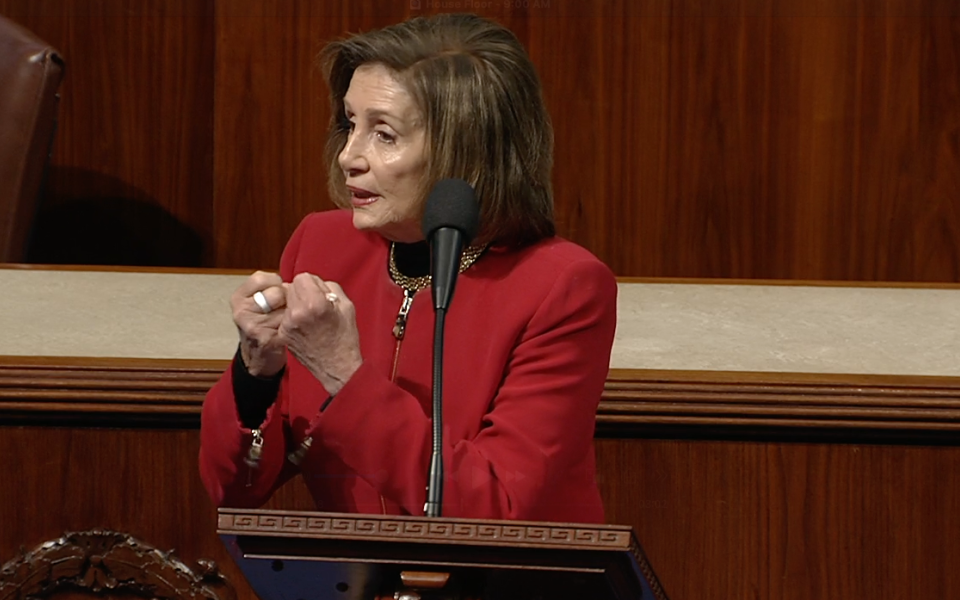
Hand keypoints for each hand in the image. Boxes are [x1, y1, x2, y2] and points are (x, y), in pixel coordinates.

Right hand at [231, 271, 287, 376]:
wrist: (259, 354)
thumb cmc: (263, 321)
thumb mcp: (257, 299)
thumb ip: (269, 286)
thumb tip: (296, 278)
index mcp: (238, 297)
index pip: (261, 278)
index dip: (276, 284)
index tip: (277, 292)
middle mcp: (241, 311)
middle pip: (276, 293)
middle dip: (285, 299)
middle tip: (282, 309)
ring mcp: (252, 326)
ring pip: (285, 310)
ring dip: (291, 315)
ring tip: (284, 321)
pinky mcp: (266, 340)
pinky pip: (289, 326)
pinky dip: (293, 328)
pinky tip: (286, 331)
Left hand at [278, 273, 362, 394]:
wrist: (337, 367)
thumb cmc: (345, 337)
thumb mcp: (347, 306)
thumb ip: (329, 287)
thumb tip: (315, 283)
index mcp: (314, 303)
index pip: (302, 277)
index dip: (313, 283)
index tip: (321, 294)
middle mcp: (296, 313)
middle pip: (291, 286)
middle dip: (303, 291)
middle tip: (315, 304)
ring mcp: (287, 325)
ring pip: (286, 300)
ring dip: (296, 304)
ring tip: (310, 317)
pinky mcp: (282, 334)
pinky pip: (285, 315)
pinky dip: (293, 317)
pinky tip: (305, 327)